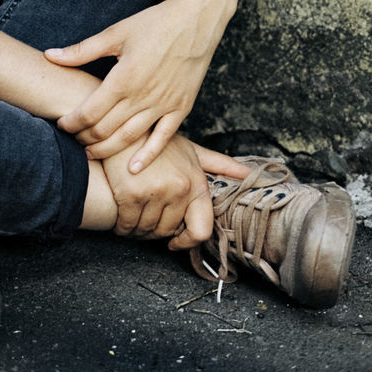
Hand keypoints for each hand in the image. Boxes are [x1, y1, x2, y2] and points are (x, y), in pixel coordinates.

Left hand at [46, 0, 236, 170]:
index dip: (71, 124)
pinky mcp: (181, 108)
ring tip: (91, 155)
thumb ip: (81, 50)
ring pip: (130, 138)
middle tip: (73, 141)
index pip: (89, 113)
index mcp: (124, 77)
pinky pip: (163, 139)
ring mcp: (164, 104)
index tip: (61, 126)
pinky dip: (147, 156)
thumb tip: (49, 55)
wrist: (196, 20)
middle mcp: (143, 95)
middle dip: (85, 138)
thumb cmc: (154, 23)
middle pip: (106, 130)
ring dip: (107, 150)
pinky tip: (133, 169)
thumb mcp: (115, 33)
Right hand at [102, 137, 249, 247]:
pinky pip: (127, 226)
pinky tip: (121, 215)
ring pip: (147, 231)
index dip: (187, 242)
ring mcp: (155, 193)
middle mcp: (179, 190)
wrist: (123, 128)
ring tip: (133, 215)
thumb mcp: (192, 150)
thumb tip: (251, 175)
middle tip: (146, 217)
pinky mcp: (130, 194)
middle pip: (168, 232)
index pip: (201, 230)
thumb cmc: (158, 141)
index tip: (175, 242)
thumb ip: (221, 165)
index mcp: (197, 184)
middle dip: (156, 231)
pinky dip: (122, 226)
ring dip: (138, 230)